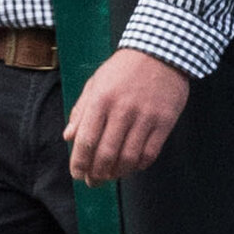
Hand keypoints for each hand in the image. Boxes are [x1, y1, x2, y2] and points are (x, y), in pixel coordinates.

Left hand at [63, 46, 193, 183]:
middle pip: (106, 154)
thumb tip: (68, 137)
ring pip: (128, 158)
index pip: (86, 141)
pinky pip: (150, 153)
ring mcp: (145, 117)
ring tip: (111, 176)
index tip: (77, 175)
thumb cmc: (123, 69)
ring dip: (117, 173)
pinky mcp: (164, 121)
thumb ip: (81, 110)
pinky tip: (132, 165)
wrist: (162, 52)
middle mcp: (122, 110)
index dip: (79, 163)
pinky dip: (139, 165)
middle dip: (96, 174)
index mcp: (101, 100)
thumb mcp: (96, 83)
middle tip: (93, 182)